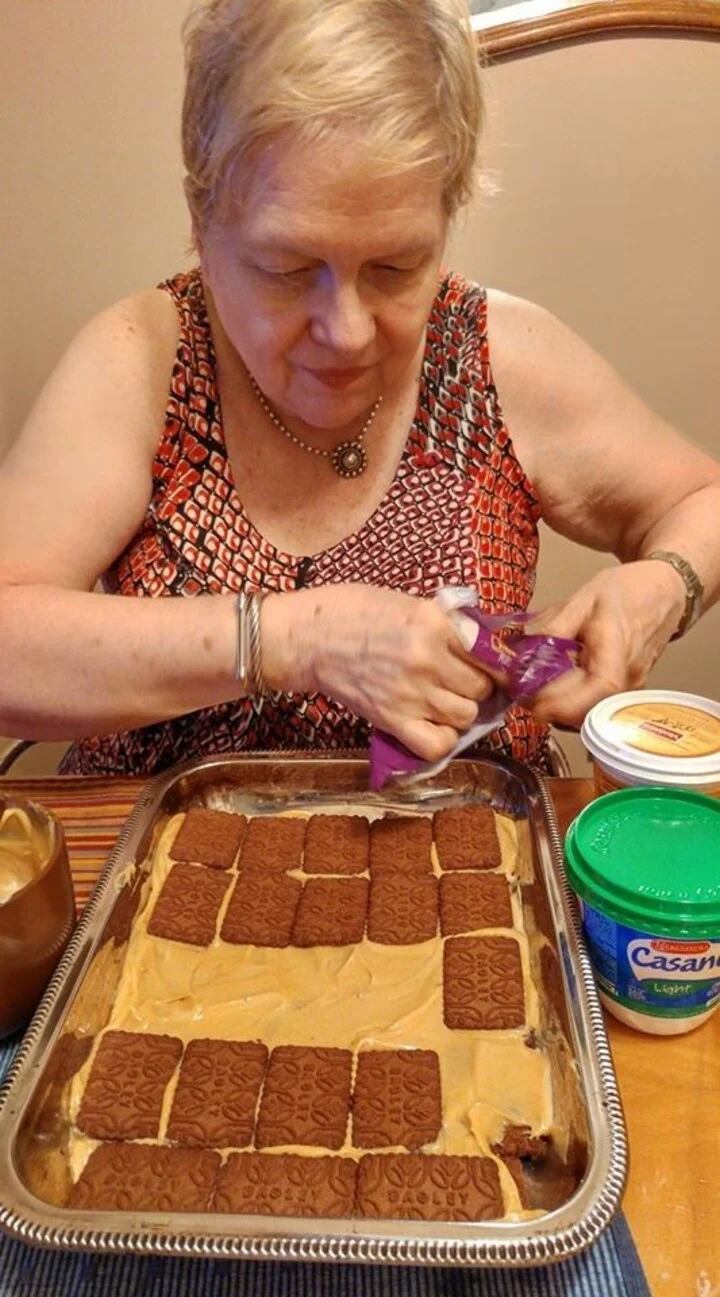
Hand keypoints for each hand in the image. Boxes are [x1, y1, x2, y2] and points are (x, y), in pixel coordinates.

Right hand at [262, 584, 493, 760]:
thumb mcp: (410, 602)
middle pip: (482, 688)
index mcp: (435, 624)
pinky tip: (434, 725)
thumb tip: (485, 642)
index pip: (492, 654)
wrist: (308, 638)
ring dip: (462, 711)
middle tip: (462, 681)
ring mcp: (410, 693)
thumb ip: (448, 624)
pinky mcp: (392, 720)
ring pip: (466, 717)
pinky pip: (437, 745)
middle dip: (478, 687)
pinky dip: (442, 740)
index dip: (497, 663)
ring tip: (446, 701)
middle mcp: (428, 660)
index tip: (493, 666)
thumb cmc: (355, 611)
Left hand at [527, 561, 685, 727]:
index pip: (596, 690)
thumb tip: (520, 651)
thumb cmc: (626, 592)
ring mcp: (628, 691)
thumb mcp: (583, 599)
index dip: (562, 703)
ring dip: (556, 707)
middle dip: (548, 706)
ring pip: (587, 714)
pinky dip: (569, 702)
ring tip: (531, 686)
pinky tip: (552, 685)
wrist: (662, 592)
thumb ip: (553, 626)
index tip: (531, 701)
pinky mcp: (623, 694)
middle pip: (586, 711)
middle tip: (517, 689)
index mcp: (618, 653)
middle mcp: (628, 680)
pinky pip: (593, 707)